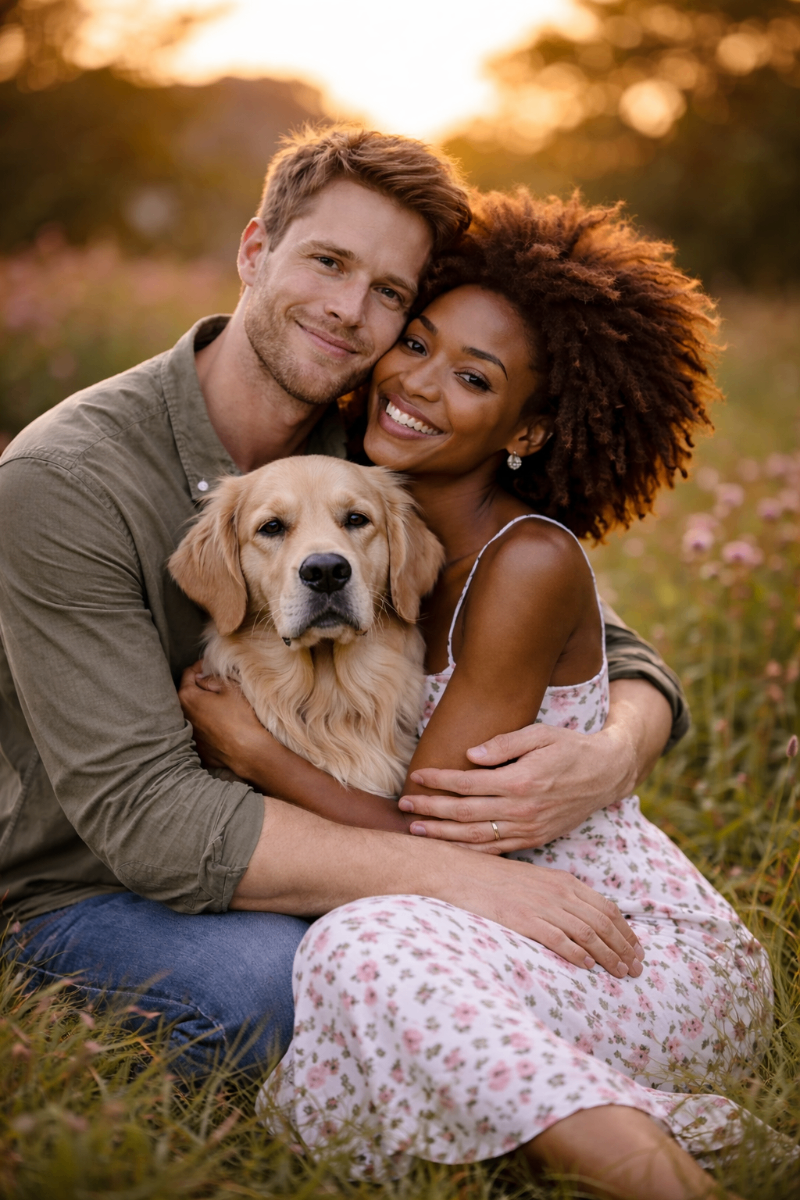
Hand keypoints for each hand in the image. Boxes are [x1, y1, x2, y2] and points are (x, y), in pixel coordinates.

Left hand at [178, 661, 268, 776]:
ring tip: (218, 702)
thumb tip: (201, 678)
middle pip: (187, 694)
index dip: (199, 666)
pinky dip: (206, 724)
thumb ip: (211, 679)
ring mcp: (190, 734)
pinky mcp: (198, 748)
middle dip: (198, 686)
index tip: (209, 664)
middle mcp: (183, 716)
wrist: (249, 750)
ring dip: (201, 706)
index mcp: (188, 697)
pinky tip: (220, 723)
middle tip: (213, 681)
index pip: (188, 674)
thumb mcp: (230, 688)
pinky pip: (200, 730)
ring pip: (193, 713)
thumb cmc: (240, 717)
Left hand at [399, 719, 637, 852]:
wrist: (606, 775)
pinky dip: (470, 852)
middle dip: (431, 809)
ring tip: (416, 829)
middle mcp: (523, 810)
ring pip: (477, 838)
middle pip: (465, 813)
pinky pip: (496, 851)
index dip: (439, 780)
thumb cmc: (569, 748)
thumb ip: (504, 743)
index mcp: (521, 781)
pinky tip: (449, 848)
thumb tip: (469, 754)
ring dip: (443, 835)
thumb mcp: (540, 734)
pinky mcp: (534, 840)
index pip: (468, 784)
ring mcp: (528, 829)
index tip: (417, 776)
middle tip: (403, 804)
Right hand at [460, 855, 645, 977]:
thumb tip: (581, 920)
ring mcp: (542, 905)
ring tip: (620, 973)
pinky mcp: (524, 919)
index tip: (637, 950)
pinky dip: (577, 954)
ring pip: (588, 933)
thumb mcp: (535, 881)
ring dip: (608, 955)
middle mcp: (558, 892)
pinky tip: (588, 967)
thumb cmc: (494, 880)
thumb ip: (558, 896)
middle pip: (604, 923)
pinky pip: (559, 939)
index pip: (607, 908)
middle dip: (625, 948)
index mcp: (564, 881)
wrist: (459, 872)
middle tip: (637, 969)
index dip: (627, 932)